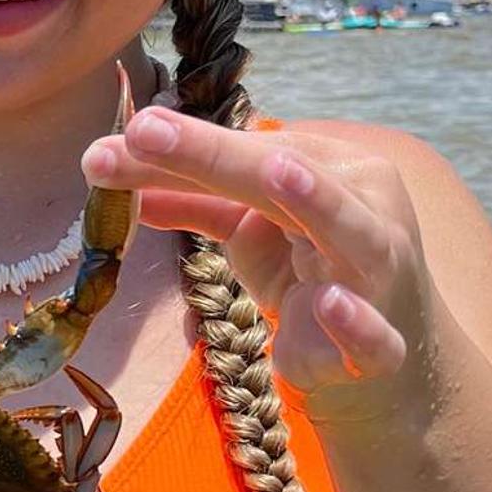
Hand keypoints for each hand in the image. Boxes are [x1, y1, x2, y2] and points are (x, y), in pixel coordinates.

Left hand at [82, 108, 430, 419]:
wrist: (375, 359)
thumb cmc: (310, 270)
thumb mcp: (247, 227)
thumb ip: (188, 197)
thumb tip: (108, 162)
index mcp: (329, 167)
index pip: (246, 149)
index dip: (180, 145)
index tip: (114, 139)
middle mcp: (361, 205)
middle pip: (280, 174)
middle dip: (211, 154)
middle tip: (143, 132)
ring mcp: (377, 272)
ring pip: (349, 230)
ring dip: (318, 202)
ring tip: (279, 175)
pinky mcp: (382, 344)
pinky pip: (376, 334)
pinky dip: (355, 320)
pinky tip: (329, 304)